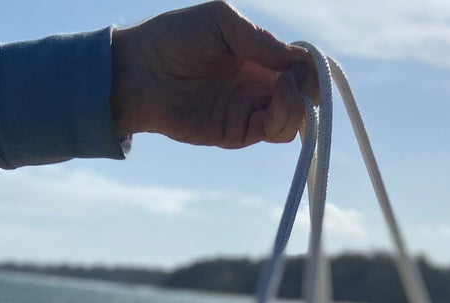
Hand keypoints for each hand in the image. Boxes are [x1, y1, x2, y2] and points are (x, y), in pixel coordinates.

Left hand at [110, 1, 317, 148]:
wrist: (138, 74)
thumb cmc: (174, 38)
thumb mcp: (222, 21)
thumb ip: (261, 39)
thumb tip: (298, 60)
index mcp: (258, 55)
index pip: (300, 65)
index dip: (311, 68)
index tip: (308, 64)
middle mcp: (258, 84)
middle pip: (304, 94)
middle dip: (309, 88)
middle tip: (297, 78)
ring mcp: (249, 110)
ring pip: (294, 119)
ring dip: (298, 105)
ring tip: (284, 88)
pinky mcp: (238, 133)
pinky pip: (273, 131)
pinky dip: (283, 118)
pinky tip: (276, 99)